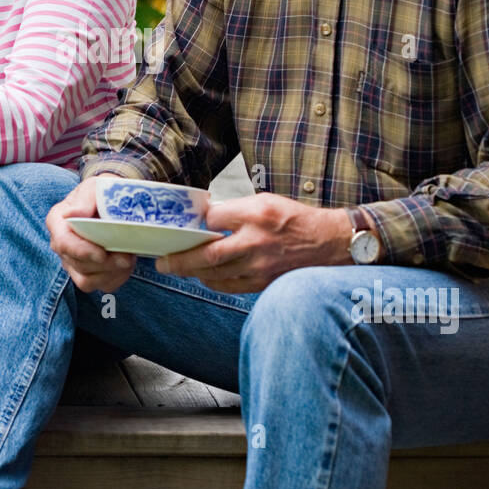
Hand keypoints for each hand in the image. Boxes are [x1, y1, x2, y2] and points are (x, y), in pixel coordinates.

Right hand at [46, 175, 136, 293]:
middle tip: (128, 254)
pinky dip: (117, 278)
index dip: (83, 251)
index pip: (63, 243)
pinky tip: (126, 265)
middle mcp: (61, 245)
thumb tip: (73, 214)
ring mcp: (73, 262)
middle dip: (105, 263)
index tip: (103, 253)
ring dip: (112, 272)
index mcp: (58, 221)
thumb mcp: (95, 187)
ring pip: (87, 280)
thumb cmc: (102, 193)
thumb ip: (86, 199)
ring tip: (128, 258)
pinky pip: (101, 285)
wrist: (112, 202)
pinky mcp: (88, 274)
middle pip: (78, 264)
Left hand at [155, 193, 352, 294]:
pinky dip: (212, 281)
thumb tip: (207, 219)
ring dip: (192, 272)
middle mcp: (256, 242)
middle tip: (161, 262)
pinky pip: (229, 286)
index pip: (214, 219)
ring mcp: (259, 267)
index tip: (187, 224)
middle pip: (208, 255)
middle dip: (180, 260)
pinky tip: (203, 276)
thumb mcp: (265, 202)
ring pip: (215, 274)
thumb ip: (236, 210)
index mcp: (257, 215)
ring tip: (176, 267)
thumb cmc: (294, 220)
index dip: (198, 222)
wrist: (326, 244)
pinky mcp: (261, 283)